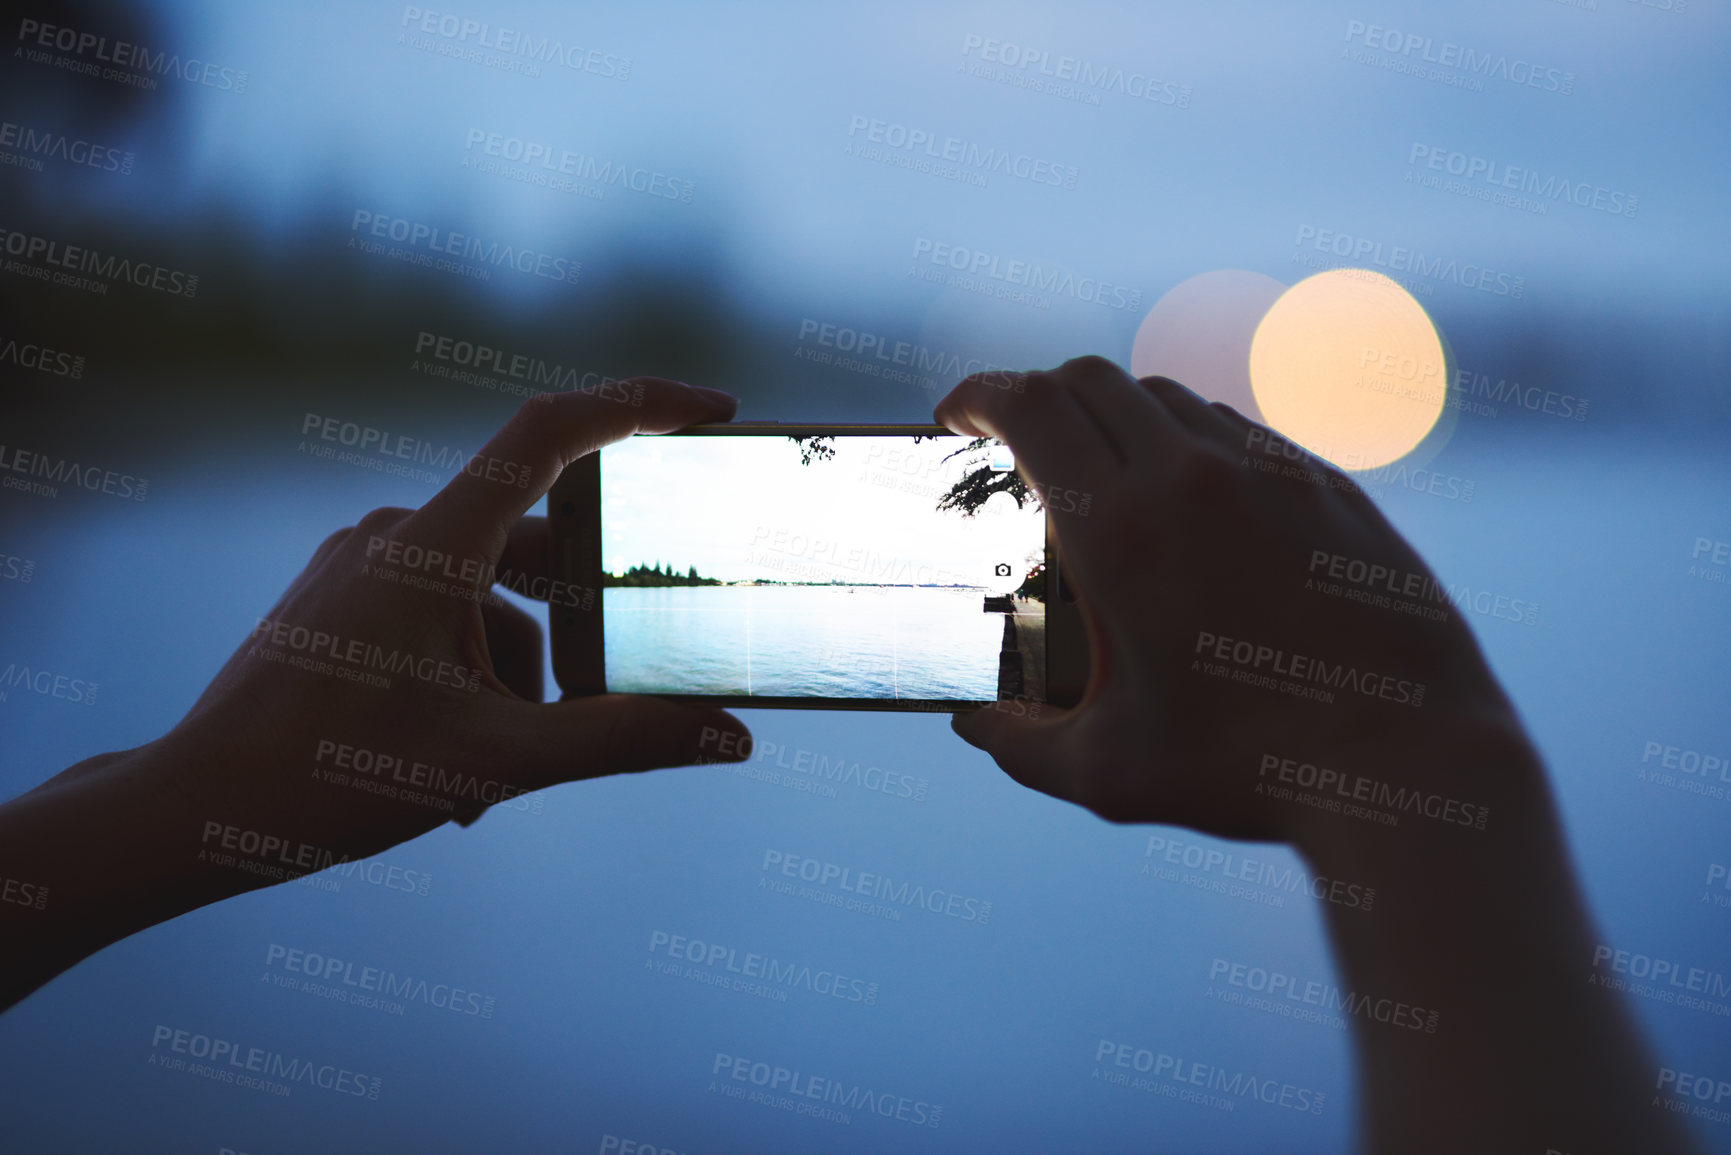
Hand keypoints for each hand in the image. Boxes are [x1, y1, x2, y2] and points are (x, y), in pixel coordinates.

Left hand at [145, 379, 753, 878]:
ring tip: (503, 766)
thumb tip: (733, 741)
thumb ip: (624, 741)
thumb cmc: (328, 782)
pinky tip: (461, 756)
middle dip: (584, 619)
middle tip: (626, 678)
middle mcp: (396, 535)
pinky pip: (443, 613)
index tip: (712, 410)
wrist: (193, 810)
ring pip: (490, 595)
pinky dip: (475, 673)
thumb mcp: (498, 762)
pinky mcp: (342, 598)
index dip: (642, 405)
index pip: (553, 431)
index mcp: (433, 545)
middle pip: (537, 542)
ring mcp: (362, 565)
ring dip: (522, 674)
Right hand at [937, 356, 1532, 846]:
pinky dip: (1188, 442)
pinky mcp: (1327, 486)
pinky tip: (1191, 502)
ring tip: (1102, 475)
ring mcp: (1269, 471)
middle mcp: (1191, 476)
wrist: (1410, 761)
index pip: (1028, 405)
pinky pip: (1236, 429)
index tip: (955, 417)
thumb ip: (1020, 745)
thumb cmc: (1251, 773)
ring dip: (1114, 416)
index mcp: (1119, 530)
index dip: (977, 396)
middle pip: (1087, 379)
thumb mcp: (1109, 774)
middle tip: (1014, 445)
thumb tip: (976, 724)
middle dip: (1034, 398)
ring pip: (1165, 397)